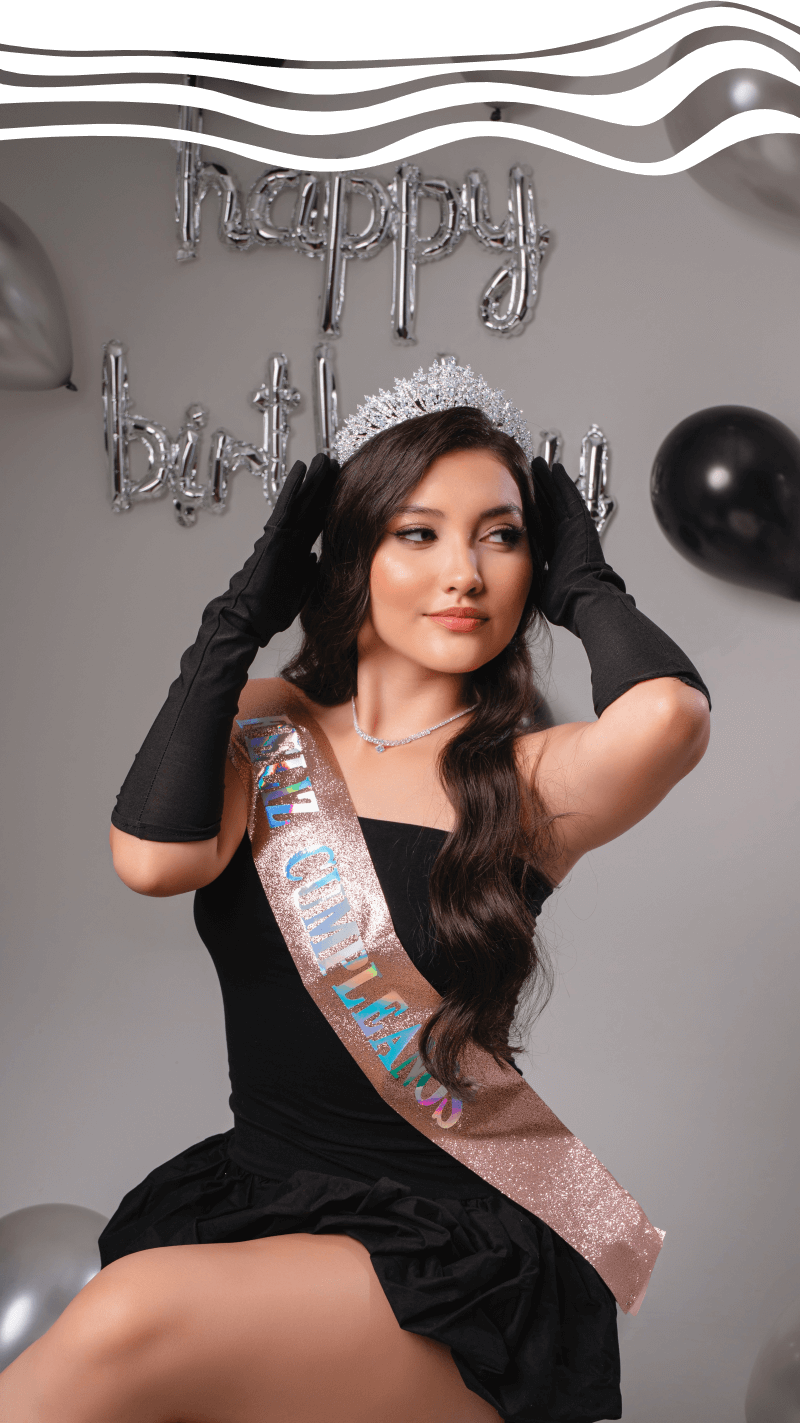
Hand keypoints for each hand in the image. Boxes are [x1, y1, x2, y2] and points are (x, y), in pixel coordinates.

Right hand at [244, 453, 338, 640]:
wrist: (249, 617)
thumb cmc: (268, 608)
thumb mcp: (300, 587)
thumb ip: (310, 571)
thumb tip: (319, 559)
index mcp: (296, 551)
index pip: (317, 520)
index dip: (330, 502)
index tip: (343, 486)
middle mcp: (289, 538)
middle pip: (310, 505)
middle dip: (324, 484)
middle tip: (335, 462)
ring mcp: (281, 535)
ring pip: (300, 500)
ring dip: (313, 478)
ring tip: (323, 458)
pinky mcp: (274, 536)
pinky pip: (285, 506)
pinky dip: (293, 487)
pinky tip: (300, 470)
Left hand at [530, 458, 624, 628]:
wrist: (583, 598)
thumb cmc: (568, 601)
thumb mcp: (543, 587)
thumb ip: (532, 580)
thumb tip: (513, 586)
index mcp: (559, 552)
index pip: (544, 526)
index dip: (534, 513)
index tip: (524, 502)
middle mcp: (568, 537)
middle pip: (551, 507)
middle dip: (541, 491)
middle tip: (530, 474)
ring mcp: (575, 528)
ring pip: (558, 497)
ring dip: (548, 481)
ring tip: (538, 465)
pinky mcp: (579, 521)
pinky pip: (568, 495)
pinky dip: (560, 481)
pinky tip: (553, 468)